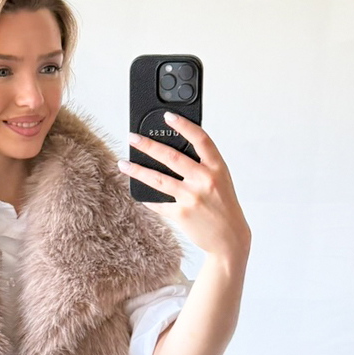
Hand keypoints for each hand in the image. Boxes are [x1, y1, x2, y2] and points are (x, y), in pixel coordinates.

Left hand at [119, 113, 250, 268]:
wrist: (229, 238)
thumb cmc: (223, 206)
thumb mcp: (220, 180)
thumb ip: (203, 165)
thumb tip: (172, 149)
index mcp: (217, 168)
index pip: (200, 139)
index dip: (184, 125)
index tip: (167, 116)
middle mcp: (205, 180)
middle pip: (171, 157)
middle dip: (148, 145)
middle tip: (132, 138)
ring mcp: (192, 198)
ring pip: (158, 180)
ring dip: (137, 171)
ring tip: (123, 164)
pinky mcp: (181, 215)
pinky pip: (158, 203)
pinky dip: (147, 198)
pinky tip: (138, 192)